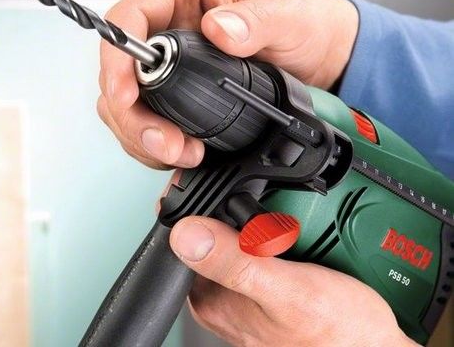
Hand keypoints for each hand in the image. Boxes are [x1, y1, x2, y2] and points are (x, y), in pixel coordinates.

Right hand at [97, 0, 357, 168]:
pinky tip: (181, 153)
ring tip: (180, 153)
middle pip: (120, 73)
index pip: (127, 20)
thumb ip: (255, 20)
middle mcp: (167, 31)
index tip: (126, 94)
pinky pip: (147, 125)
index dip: (117, 59)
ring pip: (127, 106)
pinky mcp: (175, 99)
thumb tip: (217, 29)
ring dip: (143, 137)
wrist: (318, 61)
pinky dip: (155, 147)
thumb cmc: (300, 24)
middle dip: (132, 114)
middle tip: (163, 141)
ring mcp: (169, 68)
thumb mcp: (287, 15)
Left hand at [169, 216, 417, 346]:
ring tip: (300, 241)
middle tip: (281, 231)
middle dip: (246, 212)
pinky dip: (287, 235)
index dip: (203, 204)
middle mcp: (222, 295)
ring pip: (244, 231)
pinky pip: (267, 245)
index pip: (187, 235)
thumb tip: (186, 233)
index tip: (234, 193)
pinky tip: (306, 246)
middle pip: (215, 228)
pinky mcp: (269, 285)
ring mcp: (246, 289)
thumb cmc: (338, 335)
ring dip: (271, 221)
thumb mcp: (288, 291)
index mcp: (210, 298)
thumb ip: (235, 262)